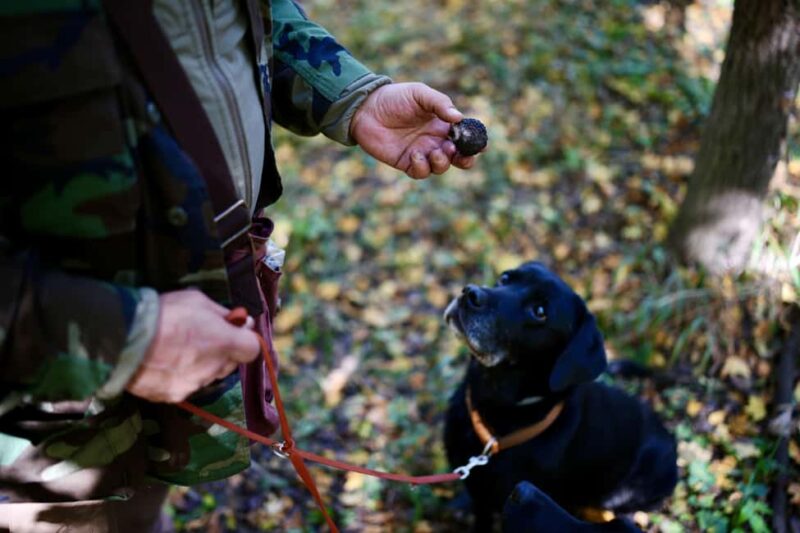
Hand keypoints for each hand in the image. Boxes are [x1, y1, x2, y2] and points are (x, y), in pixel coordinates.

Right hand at [126, 290, 259, 402]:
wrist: (123, 339)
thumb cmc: (164, 313)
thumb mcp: (198, 301)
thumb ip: (223, 315)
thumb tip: (243, 322)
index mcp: (225, 343)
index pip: (252, 349)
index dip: (244, 340)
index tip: (232, 331)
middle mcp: (214, 368)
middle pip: (229, 364)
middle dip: (221, 352)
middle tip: (200, 338)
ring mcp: (194, 385)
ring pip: (206, 375)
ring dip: (199, 364)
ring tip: (174, 349)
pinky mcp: (174, 396)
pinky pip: (184, 385)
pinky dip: (178, 376)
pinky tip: (162, 362)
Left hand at [350, 82, 479, 178]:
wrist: (366, 108)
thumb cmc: (394, 97)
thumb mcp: (420, 94)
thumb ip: (440, 104)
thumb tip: (459, 118)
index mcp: (442, 124)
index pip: (464, 137)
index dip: (475, 143)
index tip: (481, 145)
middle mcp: (434, 140)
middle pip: (458, 158)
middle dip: (465, 160)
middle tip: (461, 155)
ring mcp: (421, 153)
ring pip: (441, 167)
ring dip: (443, 163)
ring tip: (437, 151)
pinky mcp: (405, 163)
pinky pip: (420, 172)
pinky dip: (422, 167)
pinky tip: (415, 155)